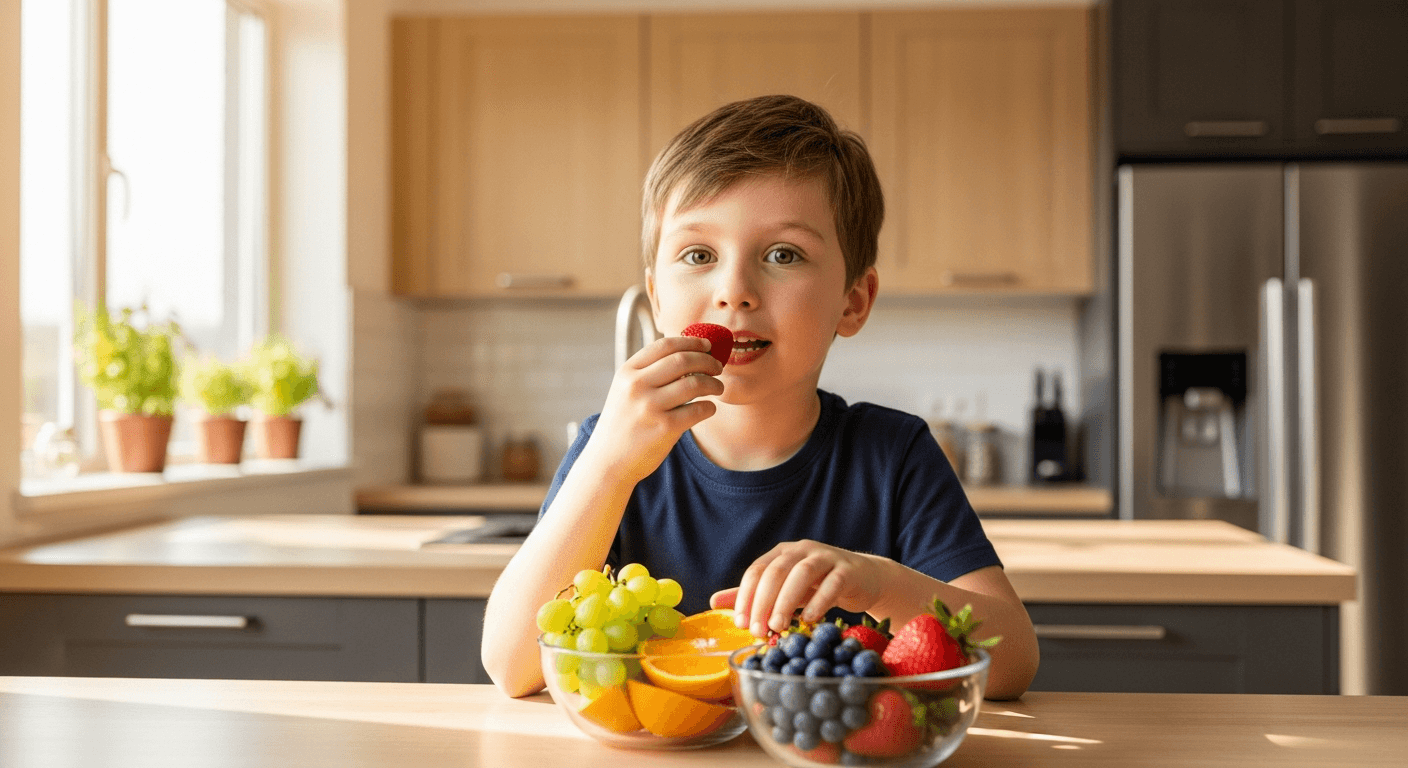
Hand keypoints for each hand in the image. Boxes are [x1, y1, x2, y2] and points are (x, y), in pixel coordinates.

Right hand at [584, 335, 723, 484]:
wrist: (608, 461)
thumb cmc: (622, 424)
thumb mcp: (624, 391)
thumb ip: (647, 372)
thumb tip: (686, 353)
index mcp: (627, 372)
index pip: (664, 345)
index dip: (690, 341)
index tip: (706, 345)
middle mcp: (637, 386)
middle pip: (683, 360)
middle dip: (707, 360)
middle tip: (717, 367)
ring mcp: (650, 407)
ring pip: (695, 384)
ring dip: (714, 384)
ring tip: (718, 388)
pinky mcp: (664, 428)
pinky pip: (698, 410)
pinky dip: (709, 407)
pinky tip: (709, 409)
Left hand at [714, 540, 885, 636]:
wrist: (864, 579)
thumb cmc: (819, 585)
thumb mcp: (784, 590)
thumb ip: (754, 595)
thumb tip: (713, 602)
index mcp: (782, 553)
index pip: (757, 571)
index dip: (745, 596)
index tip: (740, 623)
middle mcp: (802, 550)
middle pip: (776, 571)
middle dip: (763, 601)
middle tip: (757, 630)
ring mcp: (826, 557)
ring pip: (802, 574)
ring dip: (787, 601)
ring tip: (778, 626)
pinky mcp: (848, 570)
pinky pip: (832, 583)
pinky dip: (819, 602)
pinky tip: (809, 620)